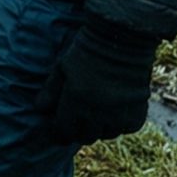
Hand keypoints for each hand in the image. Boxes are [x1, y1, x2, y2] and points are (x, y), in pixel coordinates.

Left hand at [41, 18, 163, 144]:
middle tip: (79, 119)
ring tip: (99, 111)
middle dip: (79, 130)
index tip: (59, 129)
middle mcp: (98, 112)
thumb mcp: (62, 67)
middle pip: (85, 136)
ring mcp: (119, 115)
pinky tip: (116, 109)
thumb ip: (50, 91)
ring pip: (106, 134)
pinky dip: (121, 123)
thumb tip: (39, 110)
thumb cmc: (87, 51)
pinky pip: (125, 128)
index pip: (64, 132)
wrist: (123, 40)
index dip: (59, 133)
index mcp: (76, 100)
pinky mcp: (137, 114)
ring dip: (100, 127)